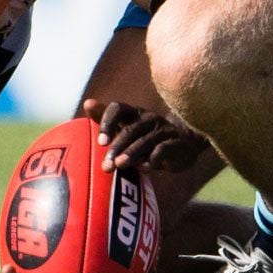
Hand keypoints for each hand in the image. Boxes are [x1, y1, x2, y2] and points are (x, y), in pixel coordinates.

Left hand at [80, 98, 212, 174]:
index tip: (100, 143)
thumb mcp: (128, 127)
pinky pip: (163, 150)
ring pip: (145, 141)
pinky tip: (145, 169)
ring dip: (131, 154)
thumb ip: (107, 118)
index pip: (118, 108)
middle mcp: (148, 118)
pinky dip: (153, 159)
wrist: (185, 144)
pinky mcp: (176, 143)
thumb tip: (87, 103)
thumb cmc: (147, 136)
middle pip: (130, 129)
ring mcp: (163, 130)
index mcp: (134, 113)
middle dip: (116, 147)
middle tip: (106, 166)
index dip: (108, 122)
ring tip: (120, 166)